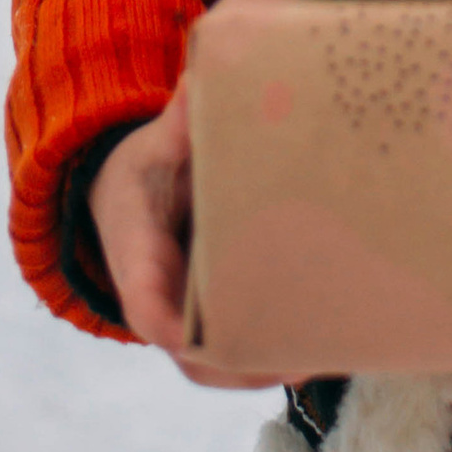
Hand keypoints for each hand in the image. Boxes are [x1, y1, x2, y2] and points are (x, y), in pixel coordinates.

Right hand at [87, 71, 298, 390]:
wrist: (128, 202)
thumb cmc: (144, 173)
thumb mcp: (152, 147)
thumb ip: (178, 125)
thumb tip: (199, 84)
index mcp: (136, 254)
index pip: (142, 299)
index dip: (164, 321)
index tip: (187, 336)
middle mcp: (158, 299)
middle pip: (188, 351)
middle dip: (237, 364)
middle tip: (291, 362)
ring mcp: (185, 317)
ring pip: (216, 363)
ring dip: (264, 367)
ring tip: (321, 359)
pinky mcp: (212, 319)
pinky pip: (237, 350)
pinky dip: (273, 354)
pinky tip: (323, 347)